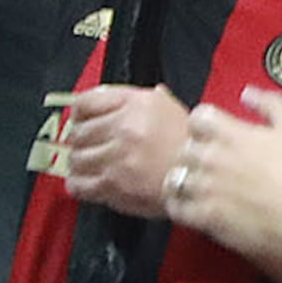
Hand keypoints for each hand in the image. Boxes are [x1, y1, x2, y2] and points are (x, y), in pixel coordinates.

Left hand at [57, 86, 189, 216]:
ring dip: (82, 164)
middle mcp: (125, 127)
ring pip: (76, 159)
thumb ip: (143, 100)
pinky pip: (78, 183)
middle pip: (78, 132)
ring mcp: (116, 157)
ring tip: (95, 165)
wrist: (205, 181)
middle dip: (83, 141)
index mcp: (138, 104)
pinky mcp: (112, 185)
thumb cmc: (195, 148)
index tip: (82, 119)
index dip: (80, 112)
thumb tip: (117, 97)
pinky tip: (91, 182)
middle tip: (93, 146)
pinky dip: (80, 184)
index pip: (86, 102)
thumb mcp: (173, 109)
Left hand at [166, 89, 281, 272]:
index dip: (205, 123)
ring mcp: (204, 188)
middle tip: (212, 161)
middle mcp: (212, 158)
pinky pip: (175, 207)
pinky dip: (179, 204)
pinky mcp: (203, 216)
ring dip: (185, 178)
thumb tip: (247, 94)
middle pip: (185, 147)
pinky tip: (190, 204)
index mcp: (232, 134)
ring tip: (200, 183)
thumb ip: (270, 104)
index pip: (198, 117)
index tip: (213, 132)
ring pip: (175, 177)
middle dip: (197, 152)